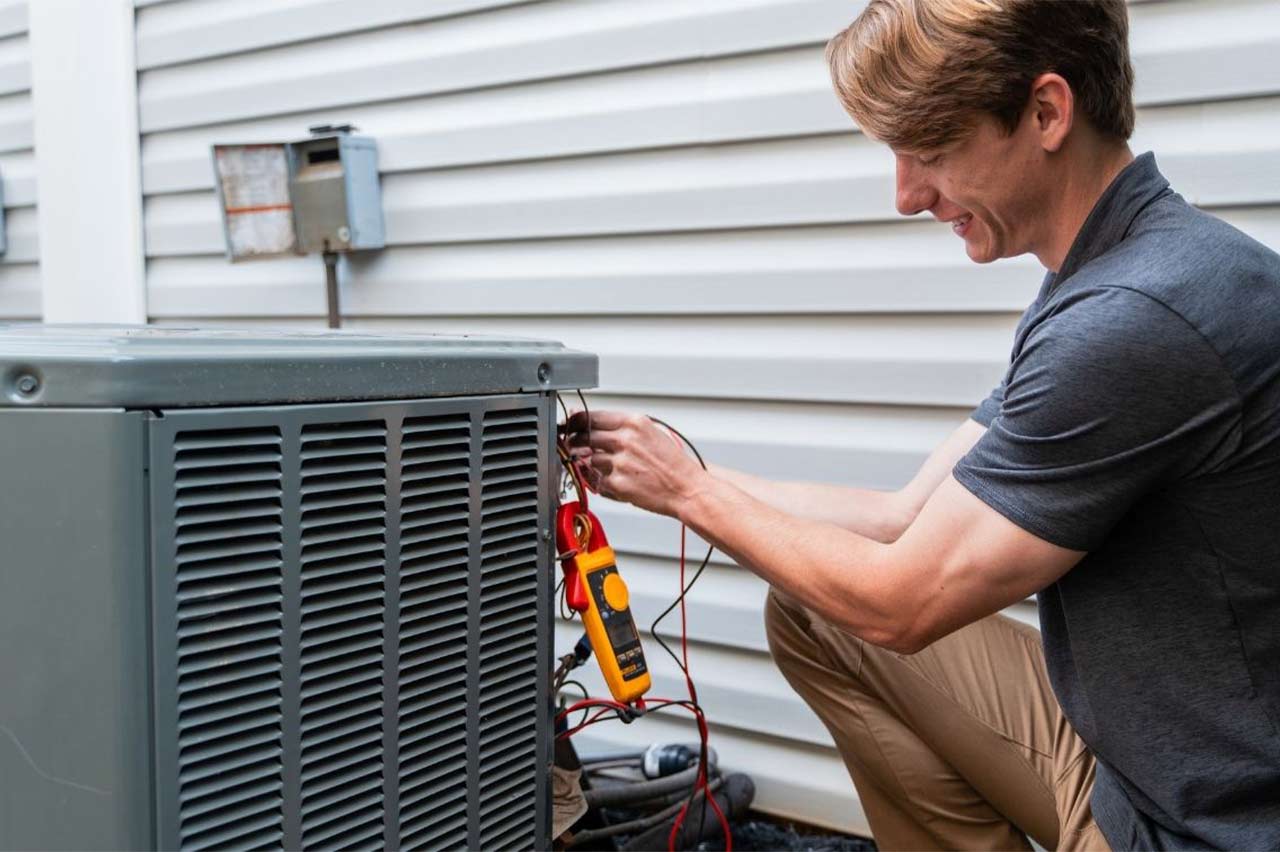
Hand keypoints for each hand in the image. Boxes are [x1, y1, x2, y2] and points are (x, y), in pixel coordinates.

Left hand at [561, 409, 707, 517]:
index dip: (575, 423)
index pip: (590, 416)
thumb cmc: (671, 463)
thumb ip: (619, 428)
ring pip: (589, 460)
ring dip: (592, 464)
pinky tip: (617, 480)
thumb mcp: (649, 433)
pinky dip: (600, 481)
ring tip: (611, 468)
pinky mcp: (618, 484)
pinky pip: (596, 480)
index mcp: (633, 423)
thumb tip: (590, 424)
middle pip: (583, 437)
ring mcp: (620, 462)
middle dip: (576, 443)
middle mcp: (626, 440)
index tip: (569, 427)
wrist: (687, 487)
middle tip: (577, 447)